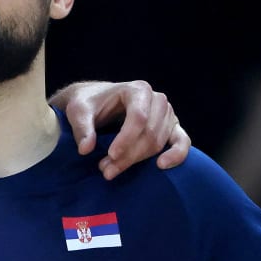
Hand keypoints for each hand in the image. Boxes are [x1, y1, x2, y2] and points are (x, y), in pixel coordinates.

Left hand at [59, 80, 189, 179]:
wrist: (97, 101)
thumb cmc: (88, 104)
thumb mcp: (78, 111)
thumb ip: (82, 128)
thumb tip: (86, 149)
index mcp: (138, 90)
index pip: (139, 117)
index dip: (126, 139)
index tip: (110, 155)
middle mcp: (157, 100)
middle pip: (149, 133)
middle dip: (128, 155)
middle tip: (104, 170)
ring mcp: (167, 114)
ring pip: (158, 143)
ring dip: (136, 160)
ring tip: (110, 171)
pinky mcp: (171, 127)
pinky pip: (182, 141)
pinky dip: (177, 155)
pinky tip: (162, 166)